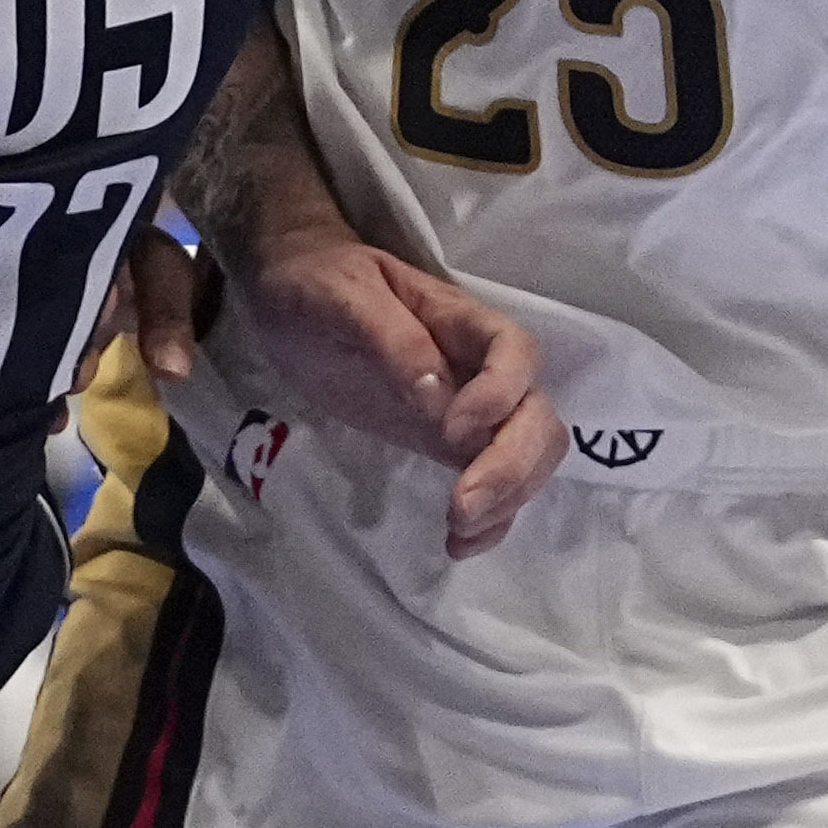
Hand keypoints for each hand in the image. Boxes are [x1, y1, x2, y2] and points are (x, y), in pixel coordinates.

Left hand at [223, 222, 562, 553]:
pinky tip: (458, 544)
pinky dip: (492, 518)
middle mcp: (478, 367)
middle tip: (461, 507)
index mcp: (459, 320)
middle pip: (535, 415)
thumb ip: (393, 341)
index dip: (500, 395)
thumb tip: (438, 397)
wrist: (291, 295)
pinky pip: (492, 482)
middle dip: (512, 467)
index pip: (515, 354)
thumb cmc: (317, 284)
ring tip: (458, 532)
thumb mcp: (343, 298)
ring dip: (509, 498)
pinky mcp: (445, 443)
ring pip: (528, 453)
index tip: (451, 430)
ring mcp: (467, 409)